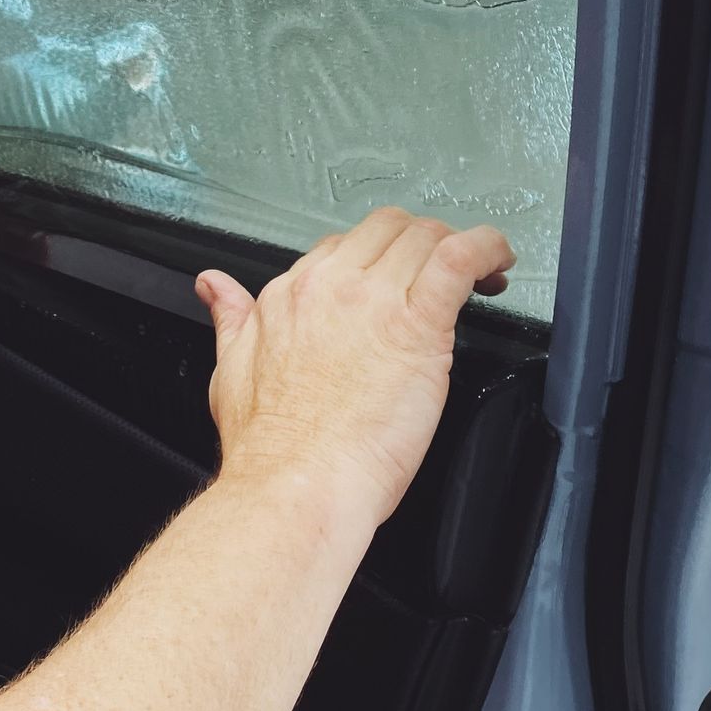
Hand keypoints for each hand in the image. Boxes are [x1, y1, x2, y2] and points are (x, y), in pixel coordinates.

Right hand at [196, 207, 514, 529]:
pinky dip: (486, 247)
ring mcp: (372, 300)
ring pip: (424, 235)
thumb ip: (229, 317)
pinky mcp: (416, 325)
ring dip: (457, 244)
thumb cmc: (271, 446)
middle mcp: (329, 286)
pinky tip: (497, 259)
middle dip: (419, 241)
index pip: (341, 248)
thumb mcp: (229, 368)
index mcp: (289, 295)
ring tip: (481, 271)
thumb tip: (213, 286)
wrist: (297, 482)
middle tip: (444, 274)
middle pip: (387, 229)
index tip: (395, 284)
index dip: (375, 260)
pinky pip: (458, 259)